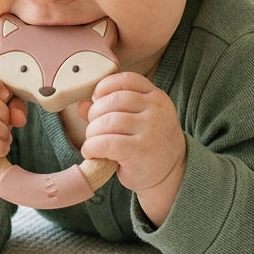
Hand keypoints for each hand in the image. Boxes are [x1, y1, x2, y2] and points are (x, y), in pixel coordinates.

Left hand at [78, 72, 185, 225]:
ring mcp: (150, 129)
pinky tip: (92, 152)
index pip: (126, 80)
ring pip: (107, 121)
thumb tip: (82, 104)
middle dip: (95, 114)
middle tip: (94, 128)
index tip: (96, 99)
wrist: (172, 173)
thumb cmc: (149, 144)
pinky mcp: (140, 150)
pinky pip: (106, 142)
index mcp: (156, 97)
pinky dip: (92, 147)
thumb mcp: (137, 120)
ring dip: (92, 132)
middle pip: (112, 100)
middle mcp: (156, 109)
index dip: (105, 87)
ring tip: (93, 142)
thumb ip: (112, 108)